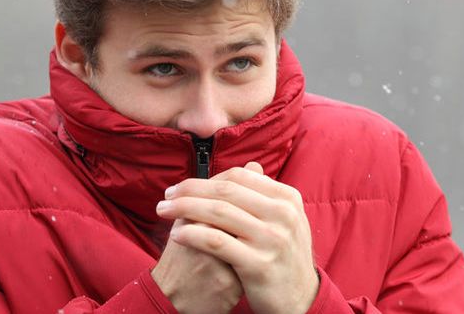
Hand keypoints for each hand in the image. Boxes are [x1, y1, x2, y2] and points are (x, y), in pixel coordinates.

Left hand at [156, 162, 318, 313]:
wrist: (300, 299)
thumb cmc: (286, 256)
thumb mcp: (285, 219)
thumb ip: (265, 194)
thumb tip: (250, 165)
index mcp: (287, 198)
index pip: (239, 176)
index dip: (206, 178)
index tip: (182, 187)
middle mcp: (282, 214)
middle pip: (225, 191)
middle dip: (189, 190)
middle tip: (167, 195)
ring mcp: (272, 238)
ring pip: (218, 212)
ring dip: (184, 208)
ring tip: (163, 210)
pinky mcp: (259, 264)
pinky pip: (216, 242)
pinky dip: (192, 235)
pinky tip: (176, 234)